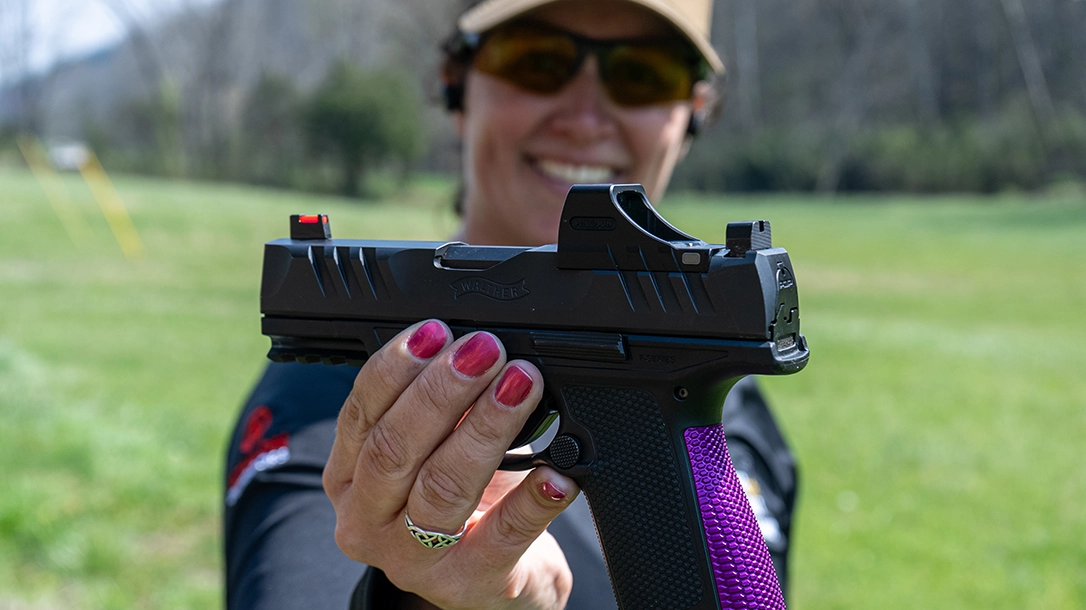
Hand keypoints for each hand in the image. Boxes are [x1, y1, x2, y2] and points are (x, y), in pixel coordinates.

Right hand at [323, 320, 579, 609]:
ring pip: (443, 486)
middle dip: (443, 391)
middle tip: (486, 352)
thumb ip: (441, 407)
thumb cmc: (462, 504)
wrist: (494, 581)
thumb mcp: (435, 451)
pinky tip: (555, 473)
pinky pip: (504, 536)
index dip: (397, 367)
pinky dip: (532, 500)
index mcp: (348, 478)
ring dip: (486, 427)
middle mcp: (368, 521)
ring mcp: (415, 559)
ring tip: (520, 387)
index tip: (436, 332)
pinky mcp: (469, 582)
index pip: (361, 413)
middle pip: (394, 448)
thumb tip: (472, 346)